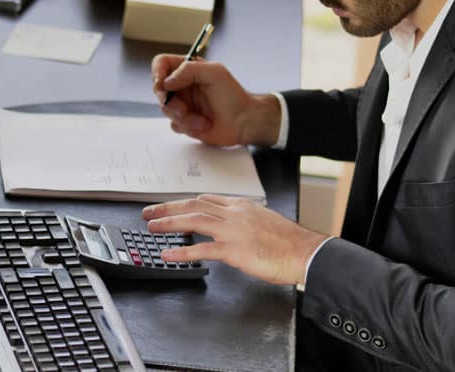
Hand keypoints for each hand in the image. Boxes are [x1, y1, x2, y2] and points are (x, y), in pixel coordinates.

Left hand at [142, 194, 327, 285]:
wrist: (305, 252)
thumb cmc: (288, 242)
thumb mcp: (263, 221)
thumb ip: (244, 220)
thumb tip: (232, 226)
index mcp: (241, 206)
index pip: (206, 200)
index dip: (184, 203)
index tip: (170, 206)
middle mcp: (234, 214)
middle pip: (194, 205)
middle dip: (168, 208)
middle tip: (149, 213)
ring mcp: (233, 230)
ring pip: (194, 221)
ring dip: (169, 223)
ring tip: (152, 228)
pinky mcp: (234, 250)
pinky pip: (202, 249)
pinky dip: (182, 251)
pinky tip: (168, 254)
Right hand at [151, 54, 280, 145]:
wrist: (244, 122)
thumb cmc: (234, 95)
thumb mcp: (215, 73)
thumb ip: (189, 70)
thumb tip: (166, 82)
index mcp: (188, 69)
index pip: (161, 64)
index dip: (157, 72)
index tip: (162, 84)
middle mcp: (182, 85)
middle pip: (158, 89)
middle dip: (170, 102)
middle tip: (183, 109)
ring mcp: (182, 104)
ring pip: (165, 109)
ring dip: (183, 117)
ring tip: (202, 120)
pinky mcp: (185, 122)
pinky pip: (174, 125)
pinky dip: (188, 126)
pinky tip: (204, 125)